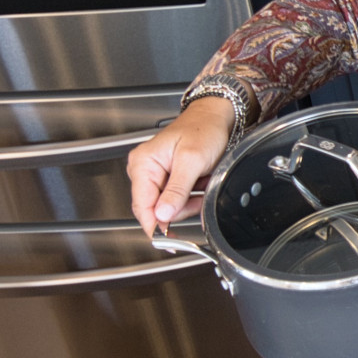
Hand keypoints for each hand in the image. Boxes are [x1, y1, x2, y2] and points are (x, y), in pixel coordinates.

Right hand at [127, 96, 235, 234]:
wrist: (215, 116)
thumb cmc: (203, 129)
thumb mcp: (192, 160)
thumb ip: (177, 189)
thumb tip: (163, 215)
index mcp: (143, 163)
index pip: (142, 206)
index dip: (154, 226)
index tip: (167, 241)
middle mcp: (145, 169)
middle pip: (156, 208)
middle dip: (180, 208)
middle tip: (198, 195)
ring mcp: (155, 174)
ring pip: (169, 206)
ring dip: (188, 202)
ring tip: (201, 184)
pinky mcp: (168, 177)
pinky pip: (176, 198)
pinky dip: (190, 197)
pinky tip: (199, 184)